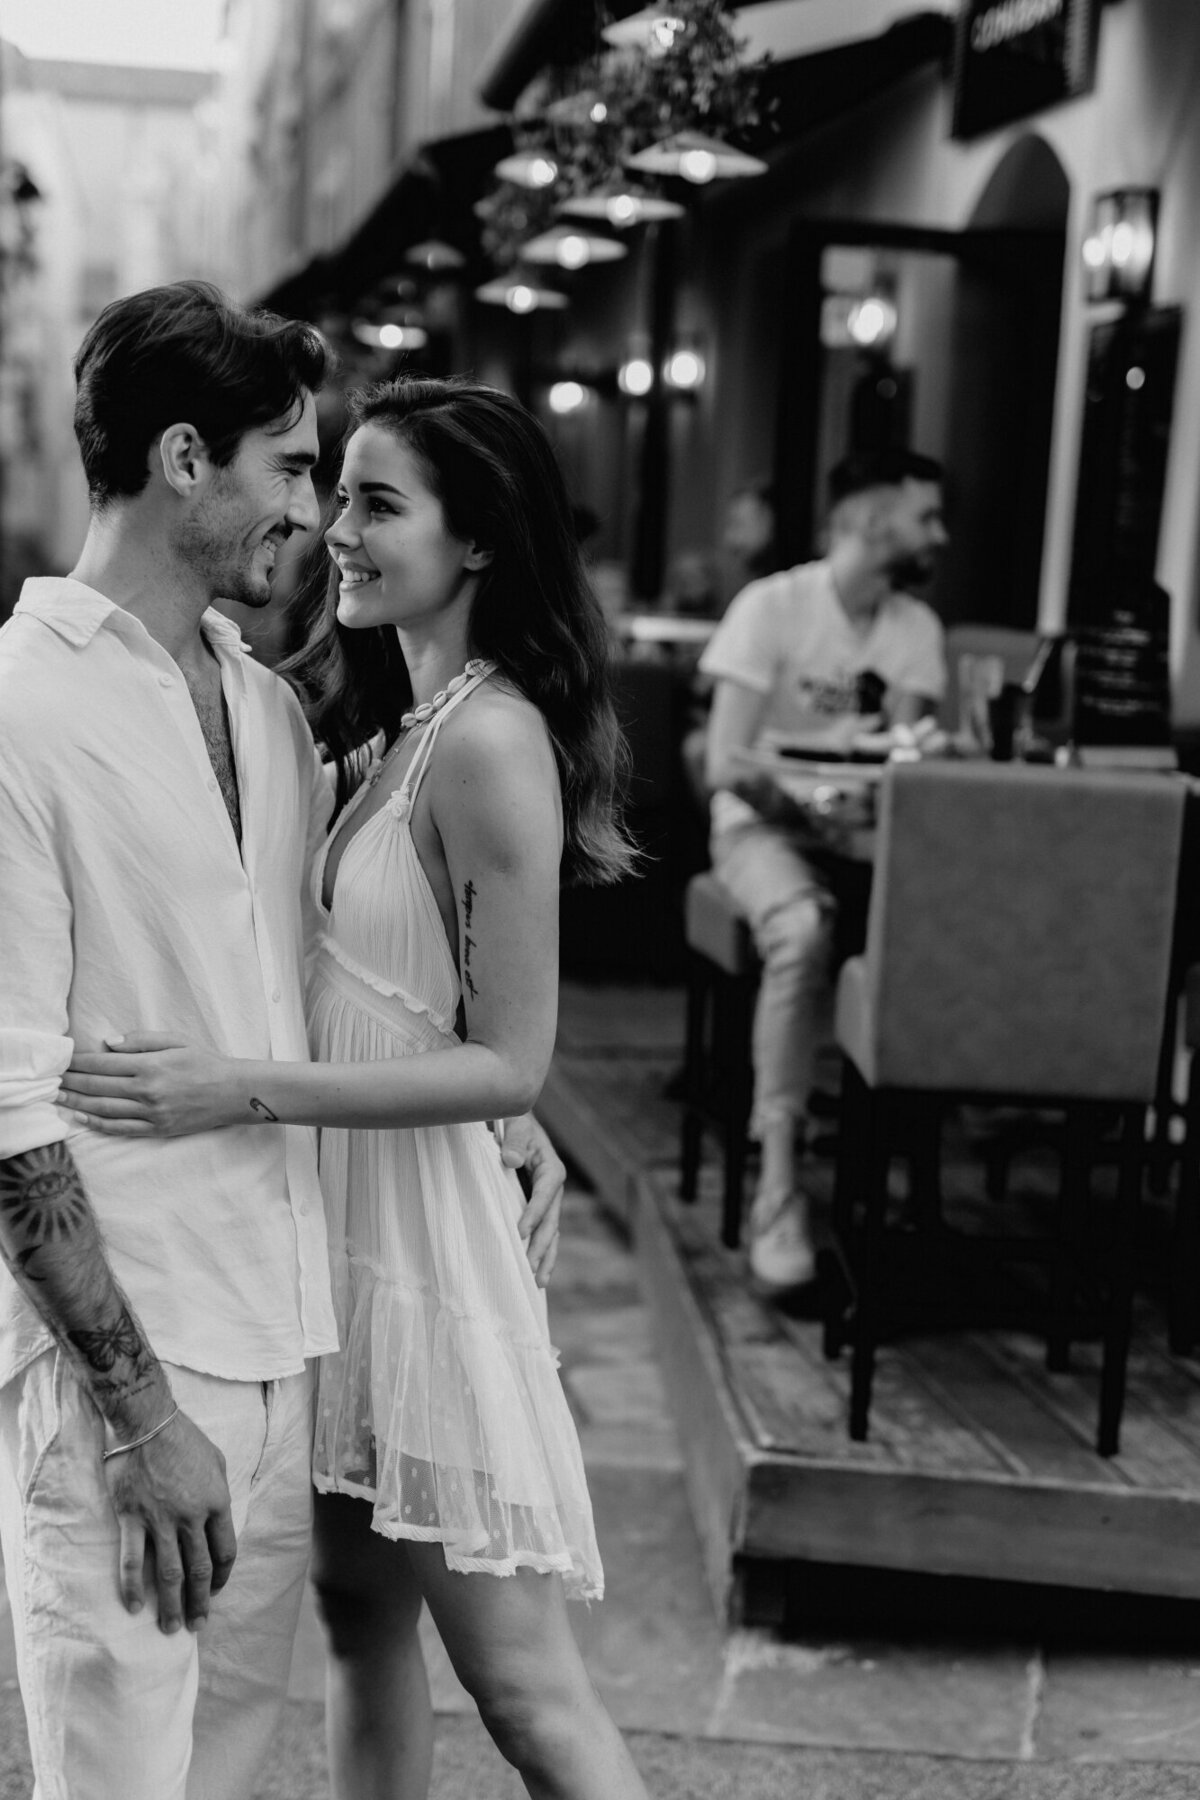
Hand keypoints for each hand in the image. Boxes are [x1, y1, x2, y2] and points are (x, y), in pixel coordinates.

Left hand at [57, 1035, 238, 1136]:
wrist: (233, 1093)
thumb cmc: (205, 1062)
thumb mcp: (176, 1040)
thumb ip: (142, 1040)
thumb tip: (109, 1042)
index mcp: (150, 1065)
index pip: (103, 1063)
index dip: (79, 1062)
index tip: (63, 1060)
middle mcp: (147, 1091)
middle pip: (98, 1086)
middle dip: (72, 1082)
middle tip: (52, 1079)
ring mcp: (151, 1113)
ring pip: (104, 1108)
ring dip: (78, 1102)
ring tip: (59, 1097)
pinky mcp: (157, 1129)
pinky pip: (120, 1128)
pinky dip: (98, 1123)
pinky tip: (82, 1117)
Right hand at [102, 1408, 236, 1633]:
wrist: (150, 1423)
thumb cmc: (186, 1439)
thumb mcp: (217, 1462)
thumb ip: (219, 1492)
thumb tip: (220, 1517)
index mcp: (217, 1503)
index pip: (225, 1551)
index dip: (222, 1577)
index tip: (216, 1590)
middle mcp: (192, 1517)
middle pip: (199, 1569)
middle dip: (200, 1601)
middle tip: (197, 1625)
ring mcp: (161, 1519)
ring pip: (169, 1572)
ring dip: (171, 1604)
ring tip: (170, 1628)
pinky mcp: (133, 1518)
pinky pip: (133, 1560)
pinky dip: (132, 1586)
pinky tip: (134, 1608)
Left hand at [500, 1113, 564, 1287]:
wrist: (514, 1122)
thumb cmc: (513, 1122)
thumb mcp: (515, 1123)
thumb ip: (514, 1139)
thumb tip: (510, 1160)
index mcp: (551, 1168)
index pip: (545, 1194)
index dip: (534, 1213)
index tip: (521, 1232)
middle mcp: (553, 1188)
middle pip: (551, 1220)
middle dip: (542, 1246)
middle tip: (530, 1269)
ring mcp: (547, 1200)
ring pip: (551, 1232)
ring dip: (545, 1257)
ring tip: (539, 1282)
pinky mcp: (537, 1207)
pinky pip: (542, 1232)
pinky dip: (541, 1252)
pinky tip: (536, 1273)